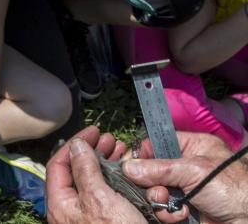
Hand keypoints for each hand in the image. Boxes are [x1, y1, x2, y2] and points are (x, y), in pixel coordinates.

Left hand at [46, 125, 143, 223]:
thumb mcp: (100, 199)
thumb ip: (86, 170)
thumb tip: (76, 145)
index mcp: (60, 204)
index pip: (57, 165)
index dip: (75, 144)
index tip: (94, 131)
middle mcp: (70, 211)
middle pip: (77, 172)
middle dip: (95, 153)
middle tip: (112, 141)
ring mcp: (88, 218)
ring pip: (94, 183)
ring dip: (108, 165)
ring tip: (123, 153)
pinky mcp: (106, 222)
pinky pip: (108, 197)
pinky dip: (118, 183)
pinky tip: (130, 175)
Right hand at [124, 131, 247, 223]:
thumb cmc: (232, 189)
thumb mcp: (193, 171)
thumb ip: (158, 168)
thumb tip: (127, 167)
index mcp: (191, 147)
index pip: (156, 144)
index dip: (143, 155)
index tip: (131, 166)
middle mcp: (186, 167)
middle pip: (151, 171)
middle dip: (150, 183)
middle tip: (158, 191)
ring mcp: (184, 189)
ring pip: (154, 191)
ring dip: (158, 200)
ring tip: (169, 204)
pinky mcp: (184, 209)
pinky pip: (162, 209)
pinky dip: (167, 214)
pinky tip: (180, 215)